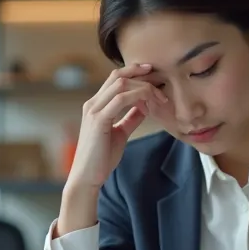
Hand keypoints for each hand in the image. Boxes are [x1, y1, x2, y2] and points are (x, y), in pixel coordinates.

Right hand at [64, 63, 167, 191]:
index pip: (115, 78)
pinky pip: (121, 99)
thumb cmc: (102, 158)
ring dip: (144, 87)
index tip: (153, 74)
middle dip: (141, 73)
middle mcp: (92, 103)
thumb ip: (130, 118)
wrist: (87, 177)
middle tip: (161, 79)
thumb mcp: (120, 133)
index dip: (134, 72)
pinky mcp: (98, 120)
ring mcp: (94, 110)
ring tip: (159, 98)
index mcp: (96, 105)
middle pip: (117, 75)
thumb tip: (144, 107)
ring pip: (121, 84)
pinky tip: (148, 108)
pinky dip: (138, 98)